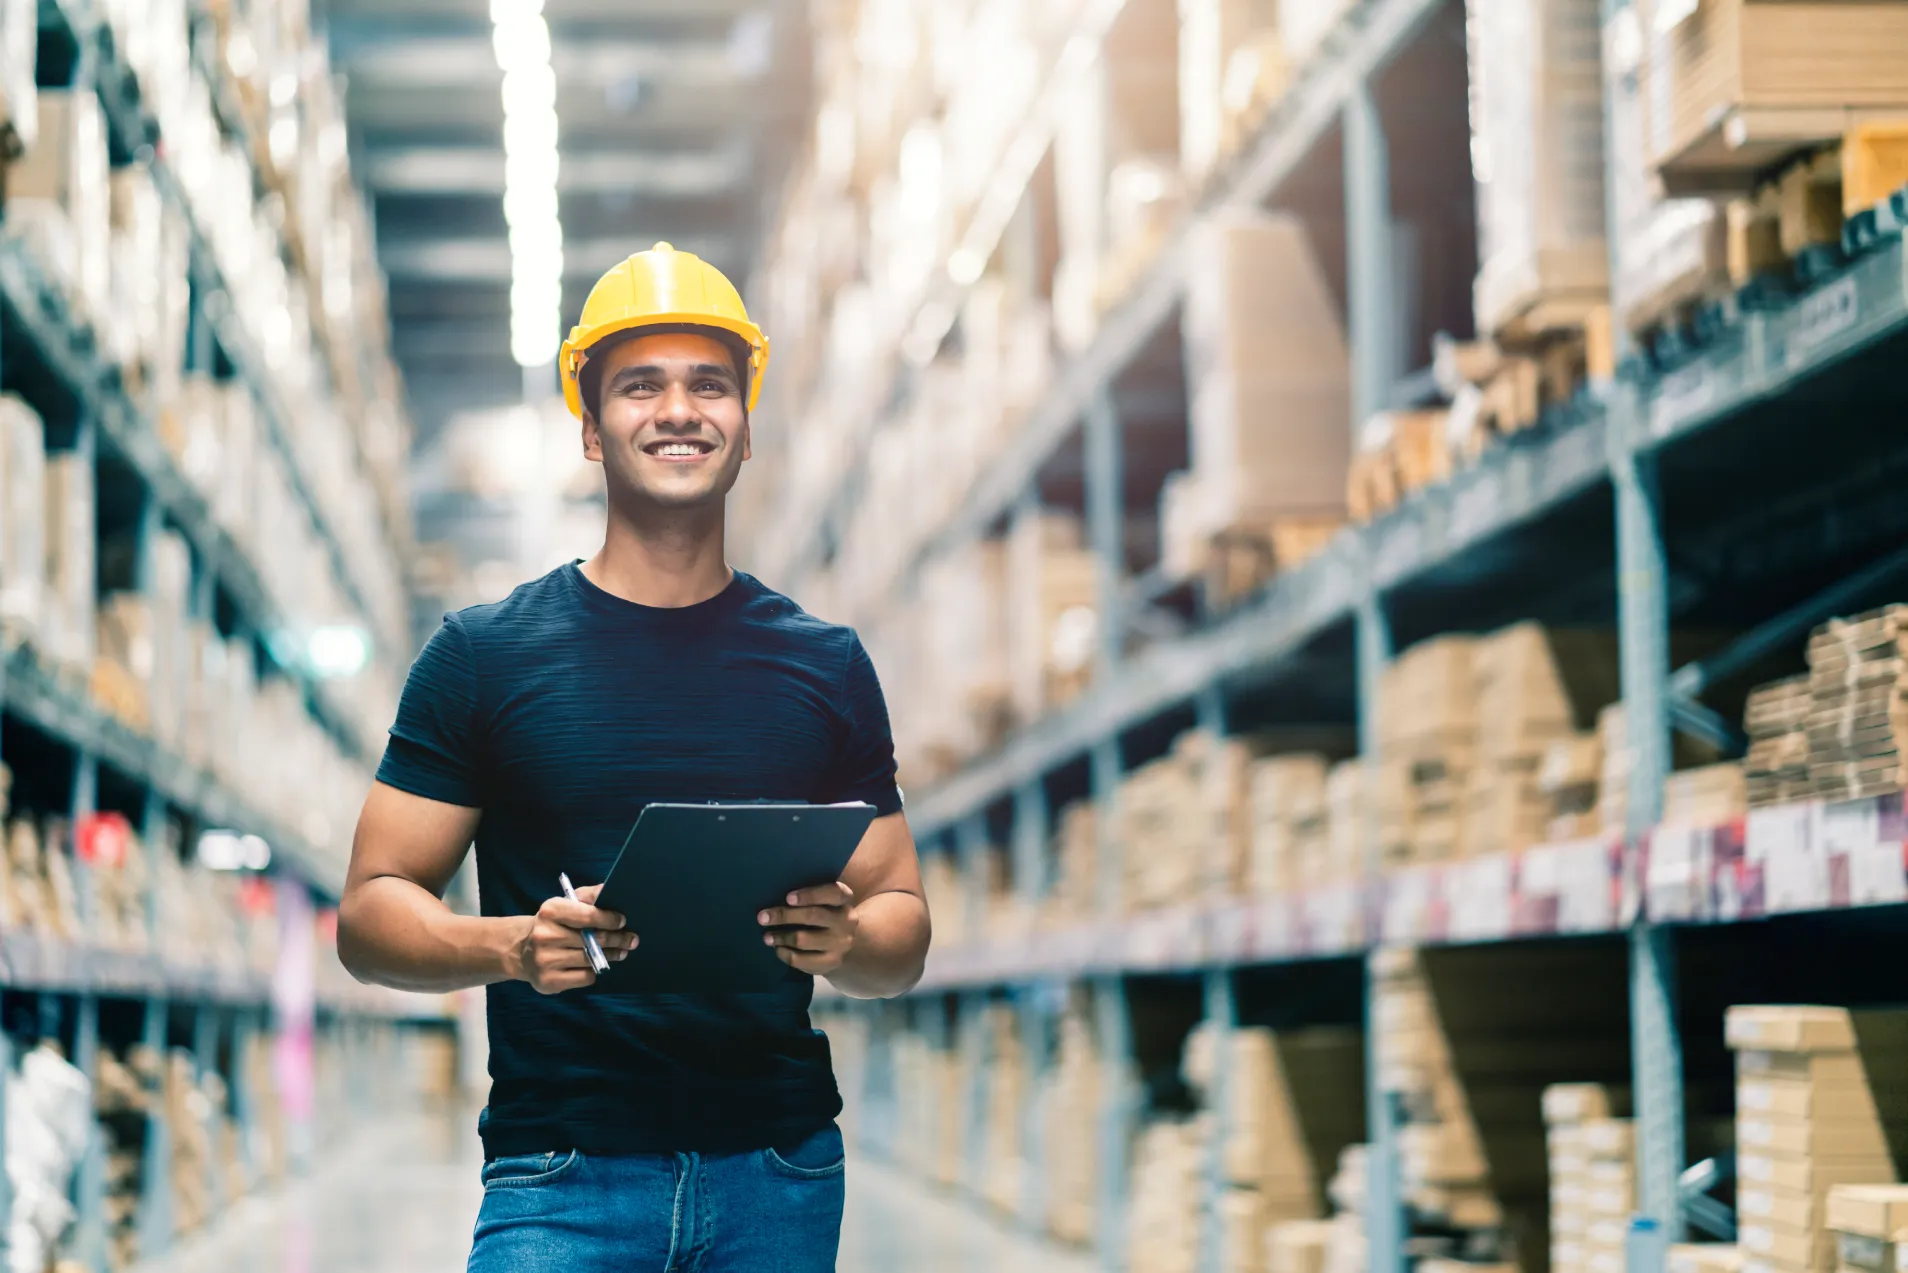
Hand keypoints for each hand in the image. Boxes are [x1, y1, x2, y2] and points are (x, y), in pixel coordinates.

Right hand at [511, 883, 636, 994]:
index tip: (623, 922)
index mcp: (550, 911)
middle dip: (617, 939)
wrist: (522, 950)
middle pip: (593, 939)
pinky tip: (594, 964)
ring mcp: (545, 960)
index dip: (609, 919)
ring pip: (591, 959)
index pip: (588, 915)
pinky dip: (593, 971)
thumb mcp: (566, 903)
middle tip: (631, 940)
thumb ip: (589, 895)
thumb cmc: (553, 924)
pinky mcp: (548, 982)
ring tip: (620, 952)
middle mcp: (544, 935)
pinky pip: (584, 977)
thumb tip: (609, 890)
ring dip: (610, 955)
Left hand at [758, 882, 857, 975]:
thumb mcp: (824, 900)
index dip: (810, 895)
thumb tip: (774, 893)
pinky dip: (786, 954)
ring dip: (781, 937)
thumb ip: (808, 894)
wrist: (842, 942)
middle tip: (762, 917)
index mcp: (845, 899)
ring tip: (767, 936)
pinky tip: (778, 949)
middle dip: (784, 915)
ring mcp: (841, 944)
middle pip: (813, 916)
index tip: (787, 897)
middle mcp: (847, 921)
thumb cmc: (824, 912)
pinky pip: (803, 960)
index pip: (834, 893)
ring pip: (805, 939)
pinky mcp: (831, 962)